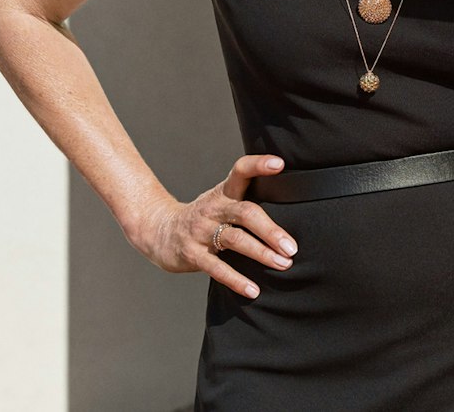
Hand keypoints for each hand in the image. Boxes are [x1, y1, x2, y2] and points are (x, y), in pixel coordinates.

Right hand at [127, 154, 297, 298]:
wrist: (159, 231)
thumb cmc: (205, 217)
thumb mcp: (222, 201)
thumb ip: (249, 202)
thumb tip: (294, 210)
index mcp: (224, 192)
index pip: (240, 171)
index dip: (259, 165)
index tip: (280, 163)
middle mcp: (214, 208)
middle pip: (246, 212)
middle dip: (271, 230)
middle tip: (291, 247)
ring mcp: (201, 231)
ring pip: (235, 239)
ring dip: (261, 253)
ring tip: (283, 264)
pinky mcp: (191, 253)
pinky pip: (217, 268)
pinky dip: (237, 280)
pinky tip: (253, 290)